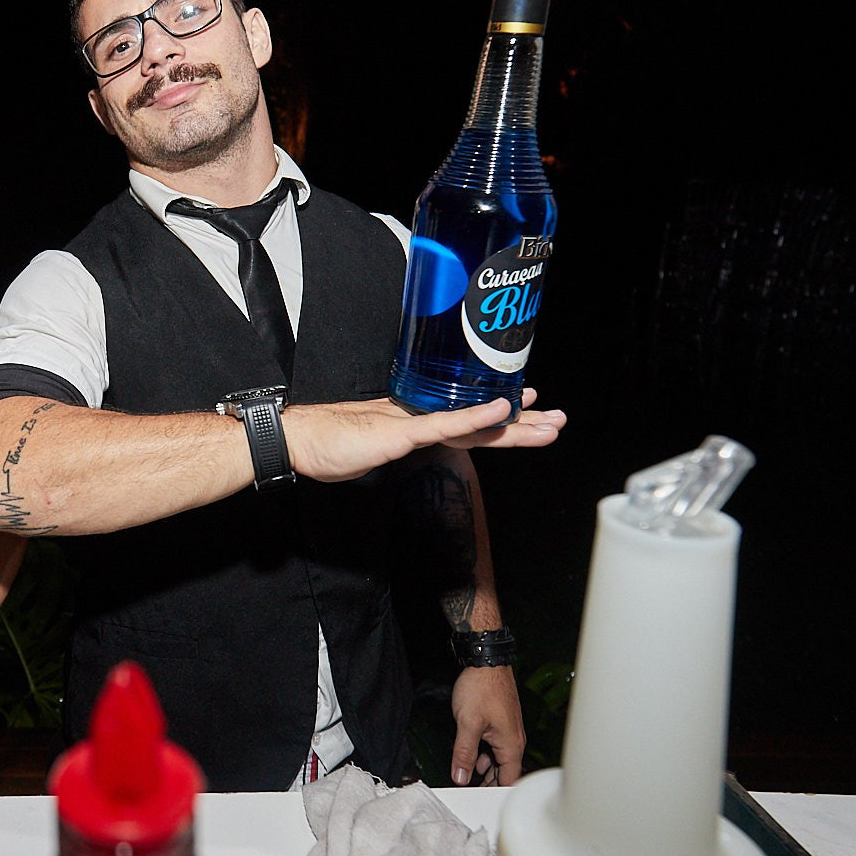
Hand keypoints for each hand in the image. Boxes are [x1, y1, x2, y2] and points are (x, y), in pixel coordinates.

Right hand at [283, 390, 565, 482]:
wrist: (298, 441)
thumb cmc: (329, 444)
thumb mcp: (375, 447)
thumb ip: (397, 439)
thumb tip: (408, 437)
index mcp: (417, 423)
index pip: (468, 423)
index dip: (499, 418)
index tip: (527, 408)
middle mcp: (421, 418)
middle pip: (480, 423)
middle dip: (521, 422)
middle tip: (557, 417)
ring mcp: (412, 423)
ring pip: (473, 423)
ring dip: (513, 422)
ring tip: (548, 418)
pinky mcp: (400, 432)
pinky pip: (445, 426)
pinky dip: (475, 418)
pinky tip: (500, 411)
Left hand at [450, 665, 526, 785]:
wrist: (485, 660)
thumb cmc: (481, 687)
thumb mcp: (468, 723)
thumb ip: (464, 753)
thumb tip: (461, 776)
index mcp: (510, 744)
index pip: (507, 780)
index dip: (494, 793)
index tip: (479, 802)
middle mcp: (513, 740)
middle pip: (504, 772)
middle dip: (487, 783)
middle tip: (469, 794)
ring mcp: (507, 730)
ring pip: (498, 759)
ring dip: (484, 769)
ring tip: (467, 779)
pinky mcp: (500, 722)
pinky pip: (494, 746)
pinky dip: (483, 754)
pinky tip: (472, 757)